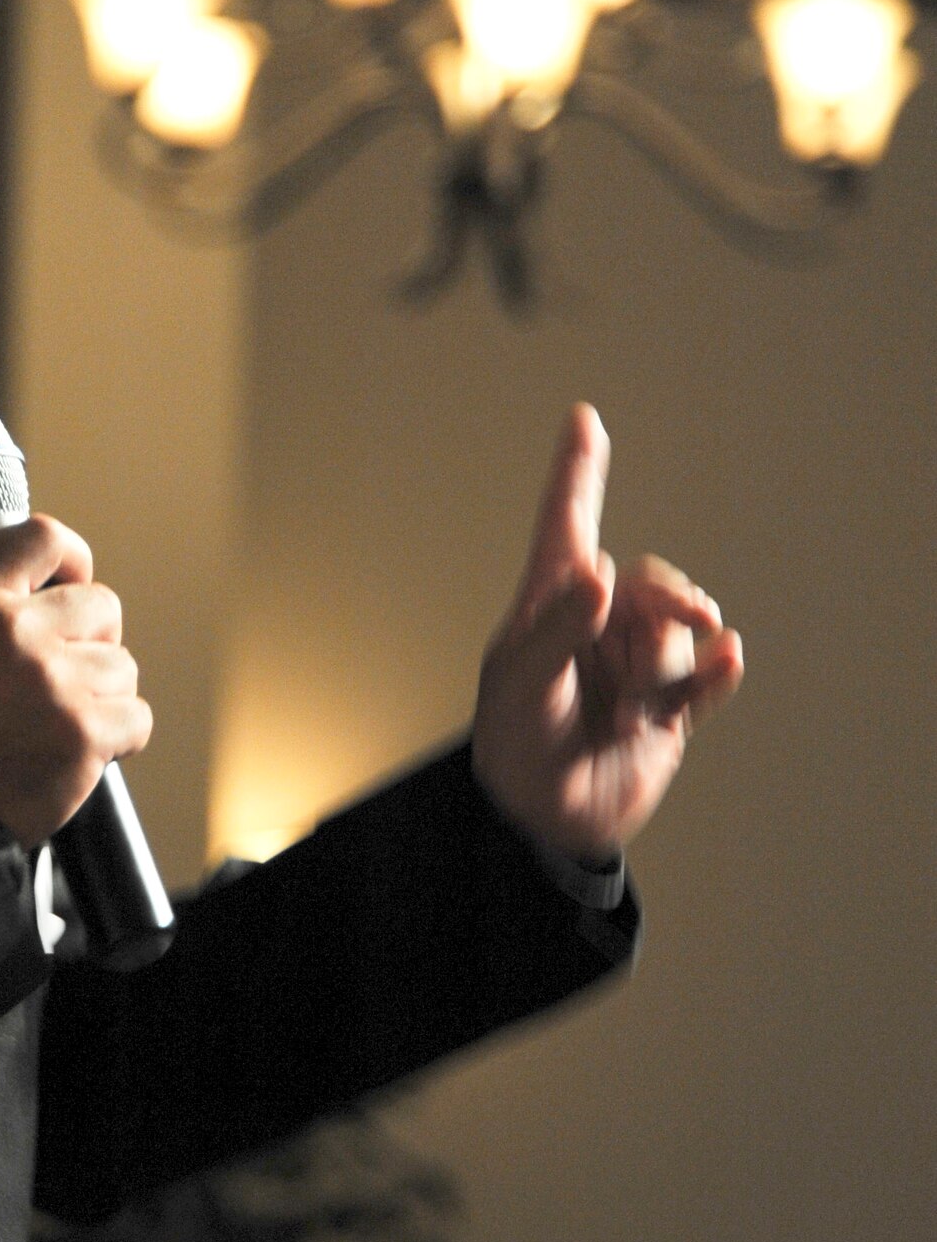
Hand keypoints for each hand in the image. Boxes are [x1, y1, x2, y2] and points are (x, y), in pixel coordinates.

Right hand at [0, 515, 151, 847]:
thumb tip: (55, 589)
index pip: (44, 538)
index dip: (72, 558)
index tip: (73, 581)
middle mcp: (18, 632)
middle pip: (103, 606)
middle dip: (93, 642)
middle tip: (61, 678)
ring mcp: (55, 682)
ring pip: (123, 667)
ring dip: (102, 695)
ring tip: (58, 723)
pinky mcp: (84, 732)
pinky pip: (136, 717)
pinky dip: (118, 737)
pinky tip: (80, 750)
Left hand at [471, 404, 743, 861]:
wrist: (545, 822)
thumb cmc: (514, 744)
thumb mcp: (520, 686)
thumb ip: (556, 628)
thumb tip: (599, 571)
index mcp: (548, 608)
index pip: (564, 528)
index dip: (576, 474)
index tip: (583, 419)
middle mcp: (594, 628)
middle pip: (645, 581)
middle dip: (670, 593)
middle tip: (693, 612)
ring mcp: (632, 666)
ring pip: (676, 630)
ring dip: (671, 656)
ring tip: (641, 703)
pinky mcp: (666, 710)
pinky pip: (704, 676)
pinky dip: (718, 669)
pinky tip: (728, 660)